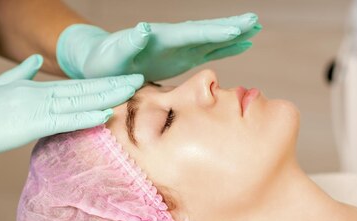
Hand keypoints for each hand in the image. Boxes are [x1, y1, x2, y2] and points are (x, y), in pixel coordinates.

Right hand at [0, 55, 142, 162]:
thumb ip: (21, 73)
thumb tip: (37, 61)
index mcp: (32, 87)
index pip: (74, 85)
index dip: (100, 83)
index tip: (121, 81)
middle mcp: (37, 94)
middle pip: (82, 89)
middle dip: (112, 85)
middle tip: (139, 80)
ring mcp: (33, 107)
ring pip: (78, 100)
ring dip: (107, 96)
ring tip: (131, 91)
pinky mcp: (26, 124)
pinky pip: (62, 120)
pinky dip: (85, 117)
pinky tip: (104, 114)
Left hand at [57, 12, 261, 80]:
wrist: (100, 63)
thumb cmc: (103, 61)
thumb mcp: (112, 54)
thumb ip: (127, 43)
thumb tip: (144, 29)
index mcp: (160, 38)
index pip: (190, 33)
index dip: (212, 33)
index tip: (235, 30)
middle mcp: (173, 39)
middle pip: (206, 30)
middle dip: (230, 27)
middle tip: (255, 20)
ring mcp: (179, 47)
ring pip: (211, 39)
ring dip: (233, 34)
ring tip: (256, 28)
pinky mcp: (180, 57)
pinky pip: (208, 50)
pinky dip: (226, 47)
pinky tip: (242, 44)